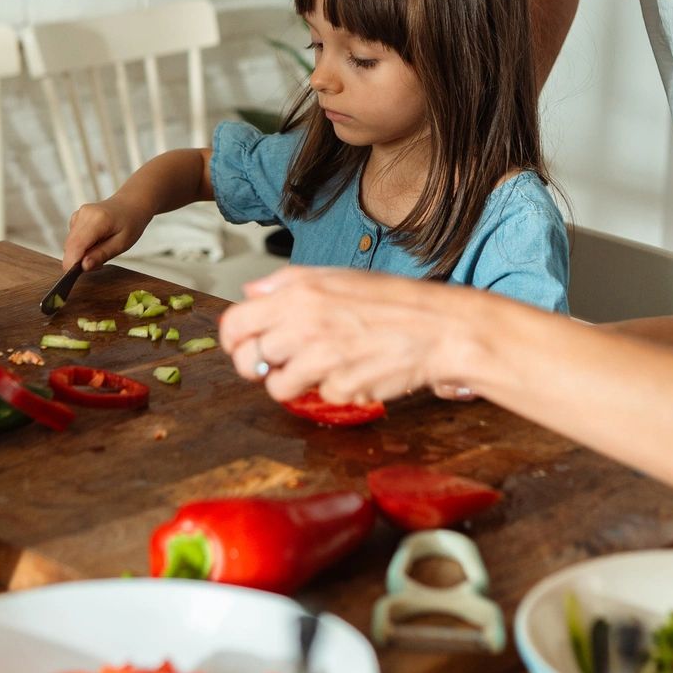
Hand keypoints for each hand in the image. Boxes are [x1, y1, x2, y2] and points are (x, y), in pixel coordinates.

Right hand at [61, 196, 150, 271]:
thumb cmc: (131, 224)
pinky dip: (80, 245)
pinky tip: (95, 242)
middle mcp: (84, 214)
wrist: (131, 204)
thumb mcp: (122, 244)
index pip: (76, 245)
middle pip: (70, 245)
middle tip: (98, 264)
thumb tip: (83, 266)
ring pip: (70, 243)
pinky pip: (72, 238)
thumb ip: (101, 255)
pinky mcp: (76, 217)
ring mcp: (79, 214)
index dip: (71, 262)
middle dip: (78, 260)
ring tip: (100, 250)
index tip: (73, 275)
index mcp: (98, 220)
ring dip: (80, 253)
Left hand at [217, 267, 496, 404]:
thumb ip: (287, 283)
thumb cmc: (392, 301)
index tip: (242, 346)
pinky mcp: (341, 386)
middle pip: (249, 361)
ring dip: (295, 383)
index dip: (233, 340)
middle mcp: (304, 324)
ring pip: (278, 387)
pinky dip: (334, 389)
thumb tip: (251, 292)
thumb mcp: (335, 276)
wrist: (439, 328)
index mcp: (297, 294)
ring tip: (320, 368)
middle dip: (259, 367)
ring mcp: (322, 358)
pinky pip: (321, 397)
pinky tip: (354, 371)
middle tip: (276, 365)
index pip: (234, 323)